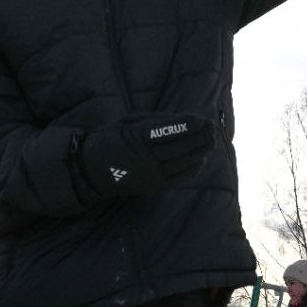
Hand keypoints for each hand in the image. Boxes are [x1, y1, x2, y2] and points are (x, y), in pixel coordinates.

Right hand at [79, 113, 216, 196]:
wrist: (92, 170)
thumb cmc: (111, 139)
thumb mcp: (127, 122)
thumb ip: (154, 120)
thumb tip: (183, 121)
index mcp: (135, 139)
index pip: (165, 132)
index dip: (186, 126)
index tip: (202, 119)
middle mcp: (144, 159)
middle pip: (179, 148)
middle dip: (200, 138)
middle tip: (214, 128)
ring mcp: (150, 175)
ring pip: (182, 164)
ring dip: (201, 152)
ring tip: (212, 141)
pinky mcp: (153, 186)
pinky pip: (179, 178)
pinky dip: (193, 168)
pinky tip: (202, 158)